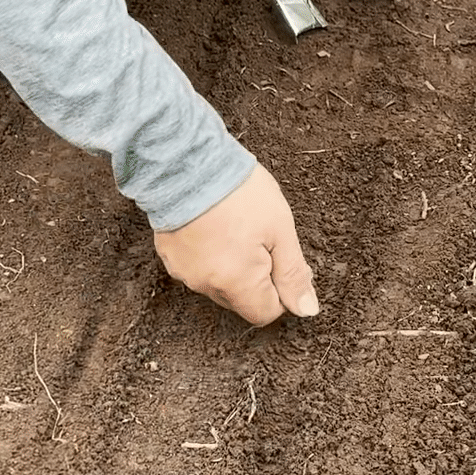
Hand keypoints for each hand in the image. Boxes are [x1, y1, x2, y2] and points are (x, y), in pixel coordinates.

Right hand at [153, 166, 319, 325]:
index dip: (280, 291)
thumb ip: (294, 274)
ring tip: (234, 227)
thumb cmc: (237, 191)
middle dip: (256, 277)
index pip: (265, 313)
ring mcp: (184, 272)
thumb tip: (306, 309)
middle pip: (241, 300)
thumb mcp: (280, 229)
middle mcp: (206, 286)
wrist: (186, 161)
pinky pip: (197, 268)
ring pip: (218, 284)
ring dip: (231, 266)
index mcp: (237, 284)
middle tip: (260, 237)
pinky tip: (214, 227)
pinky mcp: (169, 256)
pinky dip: (209, 255)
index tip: (280, 259)